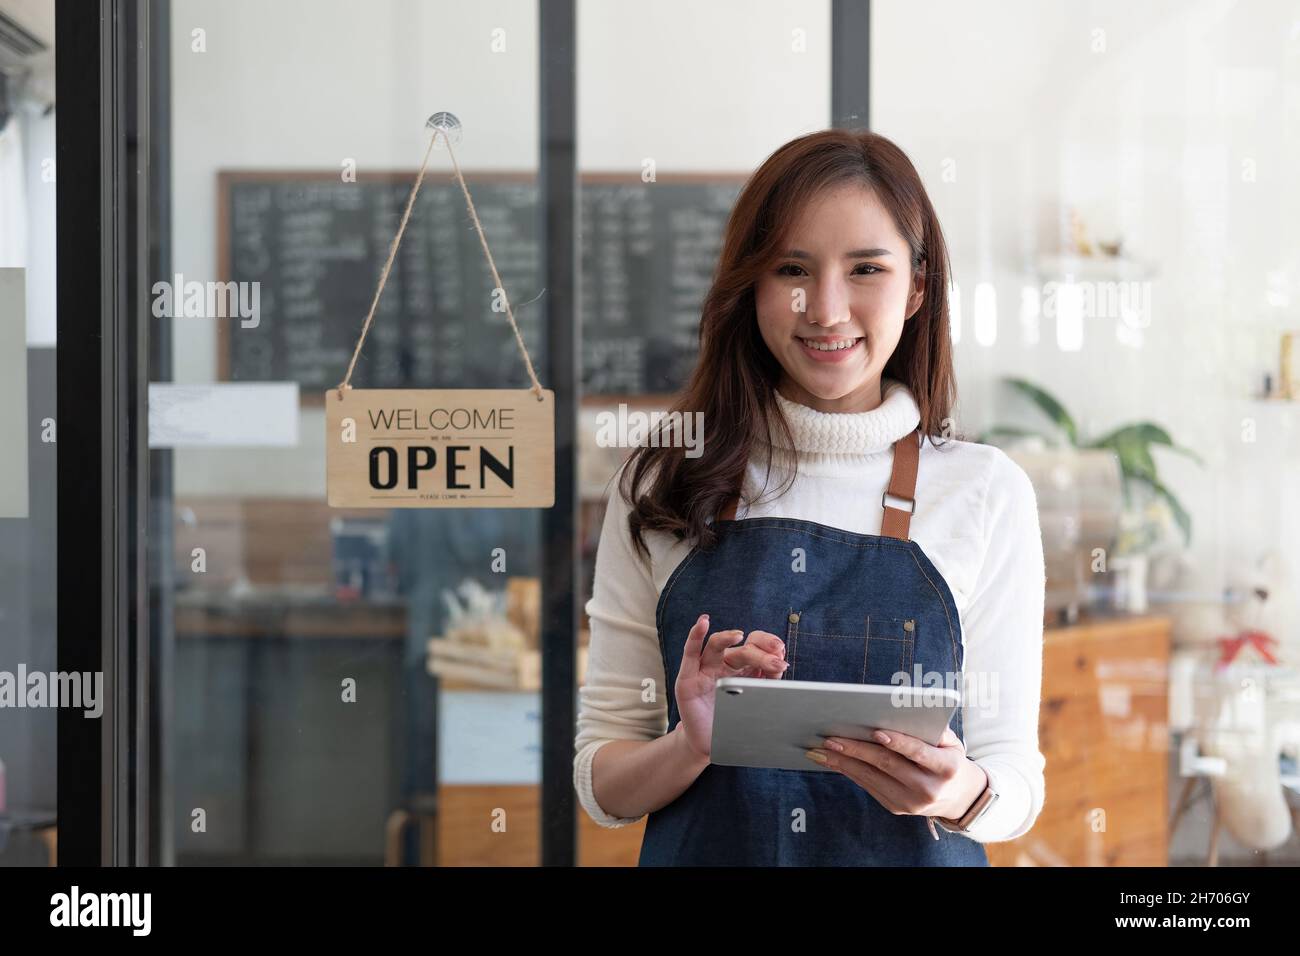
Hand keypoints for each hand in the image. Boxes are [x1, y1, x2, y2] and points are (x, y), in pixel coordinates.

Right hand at [675, 613, 787, 759]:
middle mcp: (726, 665)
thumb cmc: (732, 723)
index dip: (769, 651)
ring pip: (717, 646)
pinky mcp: (687, 677)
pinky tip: (703, 623)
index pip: (758, 650)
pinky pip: (691, 652)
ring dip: (728, 638)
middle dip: (760, 654)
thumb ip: (767, 686)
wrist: (709, 745)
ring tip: (739, 636)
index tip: (781, 658)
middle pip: (742, 650)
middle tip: (776, 661)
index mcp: (744, 669)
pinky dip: (695, 635)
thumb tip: (779, 669)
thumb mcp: (754, 704)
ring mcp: (706, 669)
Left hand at [805, 726, 987, 819]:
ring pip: (872, 778)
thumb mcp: (952, 742)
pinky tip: (833, 760)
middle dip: (856, 750)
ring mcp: (910, 803)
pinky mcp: (896, 808)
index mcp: (946, 768)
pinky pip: (868, 786)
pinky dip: (849, 771)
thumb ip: (932, 728)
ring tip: (820, 750)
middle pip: (887, 765)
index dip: (898, 743)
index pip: (919, 753)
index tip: (877, 732)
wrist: (958, 797)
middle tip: (830, 738)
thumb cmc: (950, 758)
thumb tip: (899, 711)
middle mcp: (928, 789)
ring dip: (843, 763)